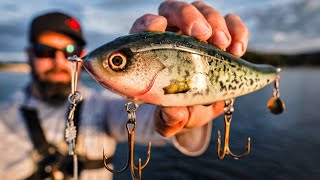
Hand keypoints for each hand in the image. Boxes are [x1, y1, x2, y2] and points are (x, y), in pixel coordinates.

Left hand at [130, 0, 248, 136]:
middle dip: (189, 16)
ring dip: (215, 22)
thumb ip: (167, 119)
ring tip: (224, 45)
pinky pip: (231, 23)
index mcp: (150, 53)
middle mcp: (171, 36)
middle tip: (203, 34)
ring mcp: (196, 34)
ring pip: (203, 10)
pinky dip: (237, 31)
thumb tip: (174, 112)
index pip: (143, 27)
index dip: (148, 23)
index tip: (159, 26)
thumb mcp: (168, 120)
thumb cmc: (174, 111)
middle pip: (174, 9)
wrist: (195, 111)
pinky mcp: (220, 38)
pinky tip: (238, 49)